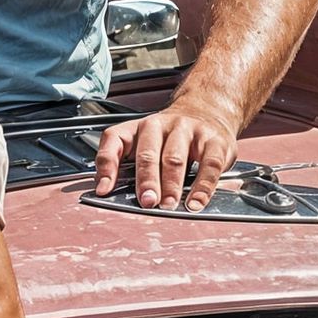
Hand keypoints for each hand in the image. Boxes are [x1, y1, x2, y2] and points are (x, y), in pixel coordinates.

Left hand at [93, 105, 238, 211]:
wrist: (207, 112)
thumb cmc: (170, 137)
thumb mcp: (145, 143)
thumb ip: (128, 165)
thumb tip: (111, 193)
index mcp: (137, 127)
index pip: (114, 140)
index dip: (107, 166)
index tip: (104, 190)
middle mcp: (159, 125)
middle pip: (147, 153)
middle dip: (146, 180)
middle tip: (146, 202)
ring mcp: (187, 130)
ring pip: (175, 159)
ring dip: (171, 185)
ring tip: (169, 205)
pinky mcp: (214, 141)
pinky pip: (208, 165)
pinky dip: (202, 187)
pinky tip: (195, 202)